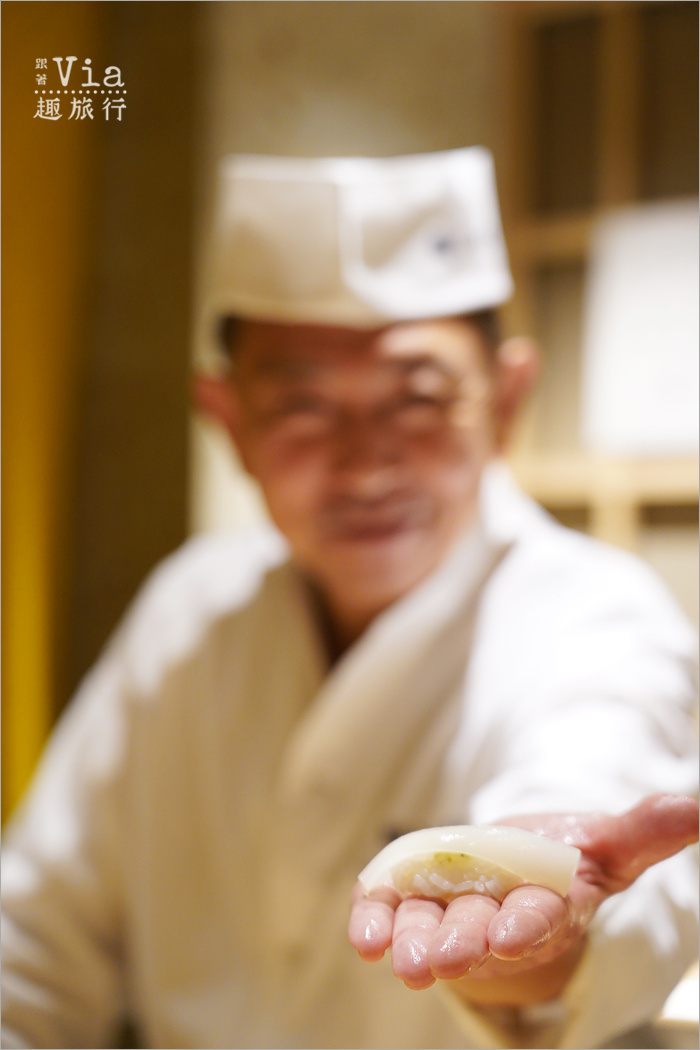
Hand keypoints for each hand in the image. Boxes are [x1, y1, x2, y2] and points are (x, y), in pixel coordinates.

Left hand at [348, 794, 698, 1004]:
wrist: (515, 866)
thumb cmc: (565, 859)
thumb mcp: (608, 841)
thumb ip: (645, 830)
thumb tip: (696, 806)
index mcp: (548, 904)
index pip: (540, 918)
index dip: (526, 924)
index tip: (512, 932)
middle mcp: (495, 915)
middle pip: (479, 931)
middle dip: (463, 943)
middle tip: (444, 957)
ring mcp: (449, 909)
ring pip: (430, 926)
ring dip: (413, 941)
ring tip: (401, 960)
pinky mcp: (411, 896)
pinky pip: (389, 909)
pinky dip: (374, 920)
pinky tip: (363, 933)